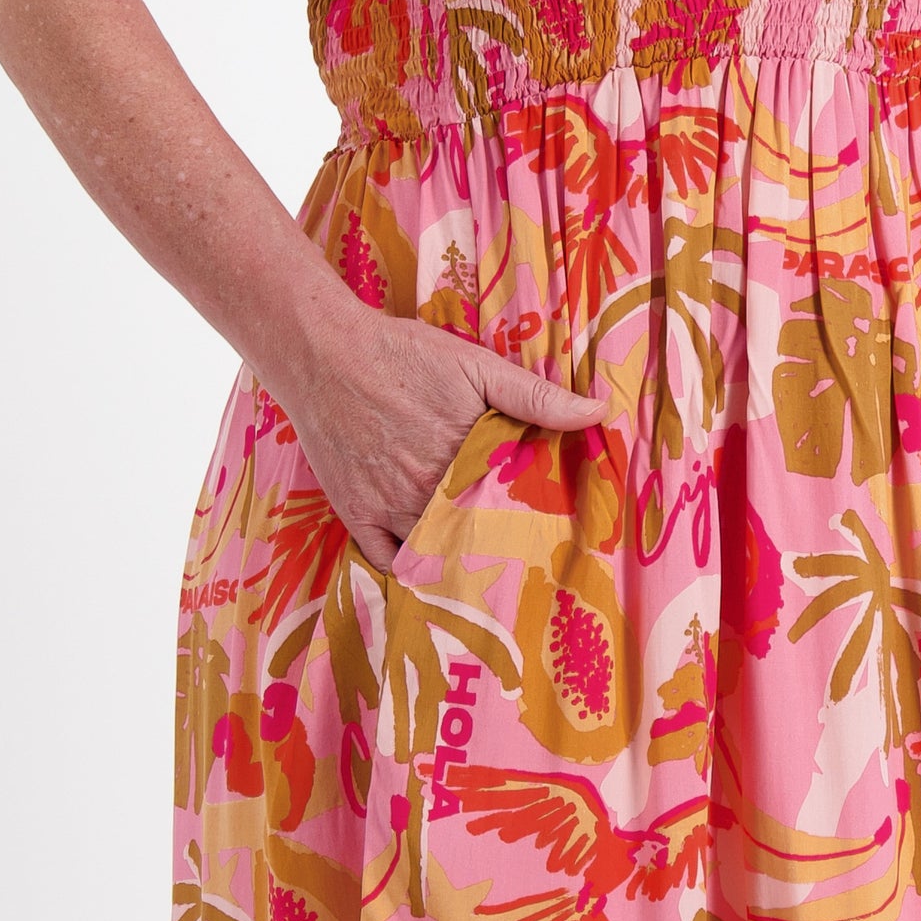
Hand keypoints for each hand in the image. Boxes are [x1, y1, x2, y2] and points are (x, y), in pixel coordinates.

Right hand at [278, 304, 608, 570]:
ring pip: (435, 555)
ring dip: (459, 561)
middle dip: (500, 546)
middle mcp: (428, 492)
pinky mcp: (355, 512)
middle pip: (476, 537)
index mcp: (465, 460)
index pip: (514, 509)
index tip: (552, 529)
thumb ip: (536, 396)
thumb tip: (598, 413)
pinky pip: (387, 561)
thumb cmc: (402, 354)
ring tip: (483, 567)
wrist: (322, 351)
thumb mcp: (476, 365)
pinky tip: (428, 565)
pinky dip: (409, 569)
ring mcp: (388, 508)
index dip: (534, 520)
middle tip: (522, 554)